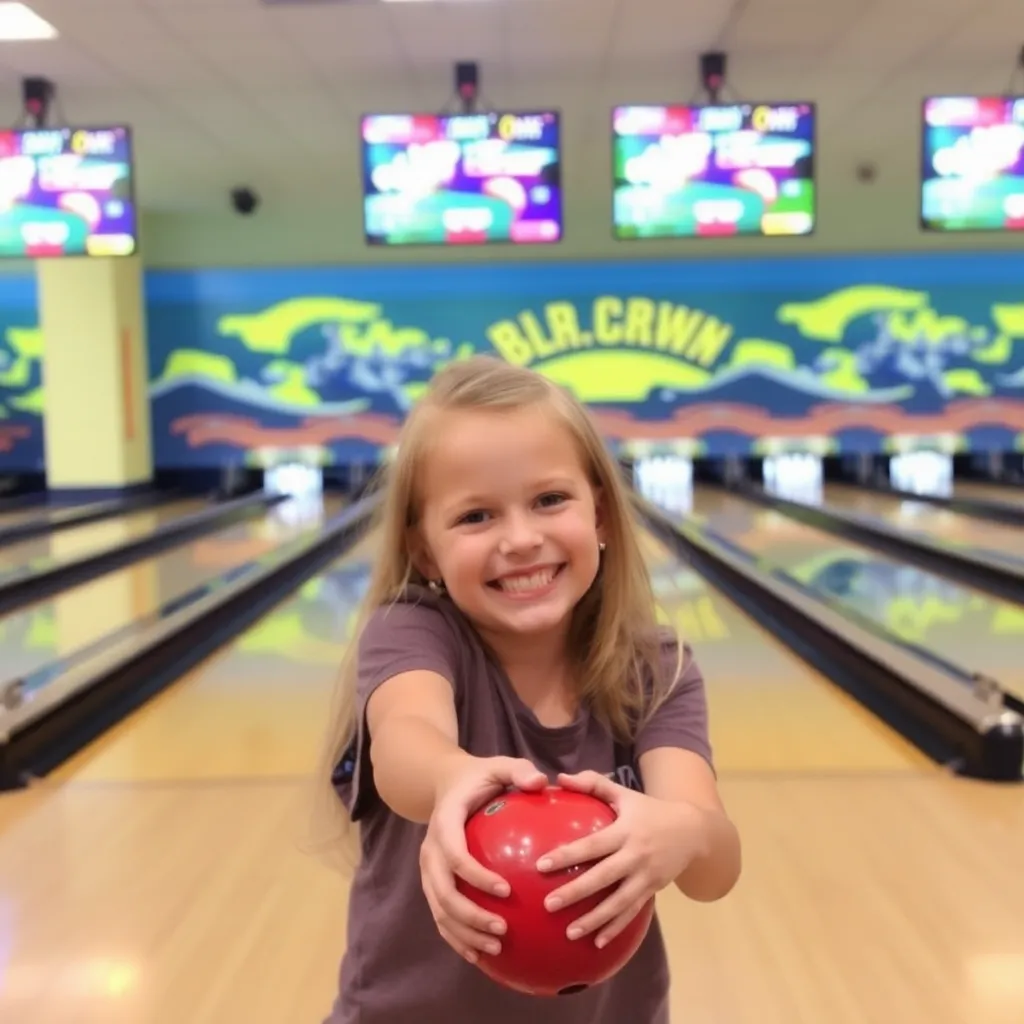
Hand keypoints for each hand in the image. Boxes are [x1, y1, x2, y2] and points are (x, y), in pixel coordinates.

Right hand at [420, 755, 547, 963]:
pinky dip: (456, 936)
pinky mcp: (432, 882)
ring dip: (464, 932)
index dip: (476, 876)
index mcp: (445, 822)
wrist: (445, 783)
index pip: (455, 855)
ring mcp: (429, 869)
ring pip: (440, 909)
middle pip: (444, 891)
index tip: (506, 890)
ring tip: (495, 948)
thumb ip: (519, 771)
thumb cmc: (479, 777)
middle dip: (470, 916)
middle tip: (503, 929)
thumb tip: (542, 781)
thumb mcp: (499, 765)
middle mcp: (431, 849)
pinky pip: (441, 915)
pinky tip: (481, 954)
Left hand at [537, 771, 708, 948]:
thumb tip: (560, 778)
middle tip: (548, 905)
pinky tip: (597, 943)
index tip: (542, 865)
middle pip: (602, 878)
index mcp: (624, 831)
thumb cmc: (649, 810)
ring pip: (618, 903)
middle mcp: (635, 856)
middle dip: (576, 893)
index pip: (592, 845)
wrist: (693, 831)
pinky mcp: (652, 891)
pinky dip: (615, 929)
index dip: (568, 855)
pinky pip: (632, 913)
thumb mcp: (624, 794)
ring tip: (569, 932)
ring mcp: (646, 877)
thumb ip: (593, 784)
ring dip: (594, 920)